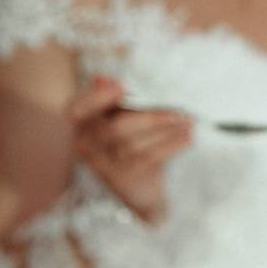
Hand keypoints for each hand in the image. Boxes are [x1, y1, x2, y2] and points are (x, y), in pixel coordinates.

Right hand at [67, 76, 192, 221]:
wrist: (137, 188)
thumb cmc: (125, 142)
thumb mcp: (117, 116)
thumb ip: (111, 98)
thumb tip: (104, 78)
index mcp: (79, 124)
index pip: (78, 108)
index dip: (97, 98)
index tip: (122, 86)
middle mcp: (85, 146)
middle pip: (117, 127)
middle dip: (151, 117)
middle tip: (180, 111)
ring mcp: (103, 166)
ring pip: (137, 144)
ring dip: (167, 131)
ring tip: (188, 122)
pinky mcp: (123, 180)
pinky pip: (149, 159)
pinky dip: (171, 146)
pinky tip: (187, 137)